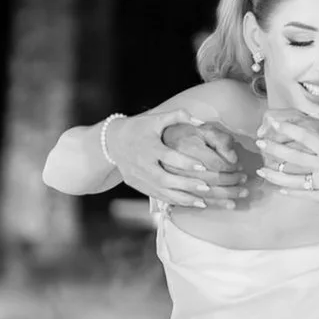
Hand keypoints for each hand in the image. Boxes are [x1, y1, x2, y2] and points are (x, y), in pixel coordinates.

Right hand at [107, 110, 246, 208]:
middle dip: (186, 185)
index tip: (203, 166)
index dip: (185, 162)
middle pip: (164, 179)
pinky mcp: (136, 185)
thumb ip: (178, 116)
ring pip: (161, 192)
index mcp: (148, 146)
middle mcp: (142, 164)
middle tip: (206, 187)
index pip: (168, 156)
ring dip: (182, 199)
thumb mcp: (156, 119)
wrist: (112, 141)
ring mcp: (138, 177)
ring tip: (202, 203)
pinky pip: (156, 195)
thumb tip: (200, 121)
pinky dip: (173, 201)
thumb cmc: (139, 128)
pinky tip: (189, 203)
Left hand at [255, 112, 318, 205]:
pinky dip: (290, 192)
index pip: (305, 136)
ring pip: (293, 180)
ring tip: (261, 169)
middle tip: (260, 143)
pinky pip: (304, 195)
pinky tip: (279, 188)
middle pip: (293, 158)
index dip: (287, 129)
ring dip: (275, 175)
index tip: (273, 123)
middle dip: (273, 149)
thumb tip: (317, 109)